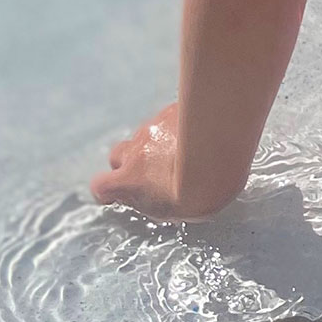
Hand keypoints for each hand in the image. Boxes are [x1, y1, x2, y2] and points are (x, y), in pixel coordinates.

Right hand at [89, 104, 193, 218]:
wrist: (221, 159)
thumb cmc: (198, 193)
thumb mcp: (167, 211)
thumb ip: (148, 200)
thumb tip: (148, 195)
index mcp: (129, 180)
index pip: (101, 185)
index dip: (106, 190)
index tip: (115, 193)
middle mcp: (137, 150)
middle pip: (119, 154)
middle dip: (131, 161)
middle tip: (152, 168)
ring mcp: (155, 127)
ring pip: (147, 134)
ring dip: (158, 142)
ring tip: (183, 149)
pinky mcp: (173, 110)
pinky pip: (169, 118)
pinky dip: (177, 126)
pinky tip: (197, 132)